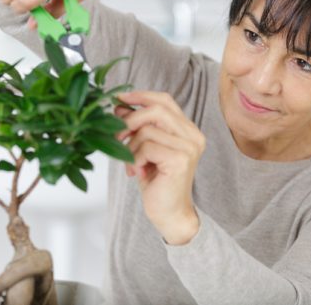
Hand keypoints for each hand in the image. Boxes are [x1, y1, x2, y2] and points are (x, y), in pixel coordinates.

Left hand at [115, 91, 205, 244]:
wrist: (169, 213)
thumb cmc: (156, 181)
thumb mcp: (144, 148)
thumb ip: (138, 127)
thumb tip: (119, 107)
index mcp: (187, 129)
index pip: (165, 100)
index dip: (141, 96)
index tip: (120, 98)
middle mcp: (193, 135)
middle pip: (156, 110)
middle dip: (130, 120)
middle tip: (117, 136)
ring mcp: (189, 147)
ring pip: (147, 129)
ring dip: (131, 147)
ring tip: (132, 163)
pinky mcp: (180, 159)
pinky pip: (146, 147)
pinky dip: (135, 159)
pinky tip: (137, 172)